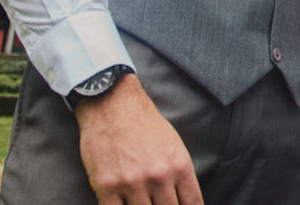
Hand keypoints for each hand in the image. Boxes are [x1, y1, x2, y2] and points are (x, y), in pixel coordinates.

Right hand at [75, 73, 203, 204]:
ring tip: (143, 203)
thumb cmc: (145, 125)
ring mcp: (132, 183)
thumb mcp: (174, 146)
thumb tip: (183, 200)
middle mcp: (159, 177)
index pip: (192, 204)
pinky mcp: (107, 187)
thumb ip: (180, 175)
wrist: (113, 104)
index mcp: (179, 166)